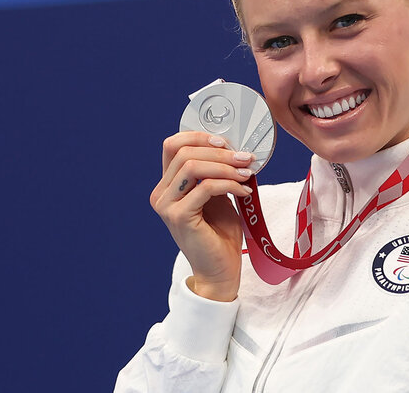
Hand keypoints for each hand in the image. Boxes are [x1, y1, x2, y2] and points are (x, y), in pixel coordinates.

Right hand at [150, 132, 253, 301]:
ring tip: (247, 173)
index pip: (173, 146)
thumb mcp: (217, 195)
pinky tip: (244, 192)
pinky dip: (229, 184)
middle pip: (184, 153)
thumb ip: (215, 173)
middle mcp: (161, 193)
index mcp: (167, 185)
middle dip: (220, 152)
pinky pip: (206, 187)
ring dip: (225, 166)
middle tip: (246, 158)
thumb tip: (232, 148)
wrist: (219, 270)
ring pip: (193, 167)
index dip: (199, 137)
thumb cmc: (219, 233)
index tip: (226, 143)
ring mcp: (167, 206)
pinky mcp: (179, 217)